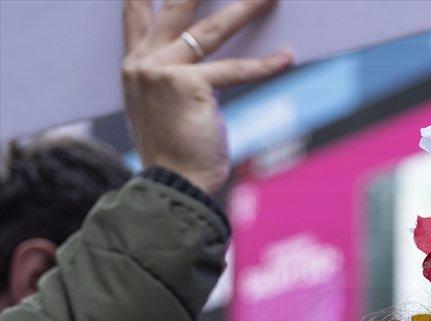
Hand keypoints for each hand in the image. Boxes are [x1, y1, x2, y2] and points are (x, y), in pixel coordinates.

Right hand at [122, 0, 292, 194]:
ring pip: (212, 30)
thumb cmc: (174, 154)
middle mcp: (142, 62)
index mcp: (133, 65)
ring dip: (245, 8)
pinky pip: (237, 70)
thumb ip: (168, 78)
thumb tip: (196, 60)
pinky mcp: (190, 85)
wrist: (173, 184)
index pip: (138, 14)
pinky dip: (267, 64)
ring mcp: (163, 71)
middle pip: (177, 8)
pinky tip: (288, 55)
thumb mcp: (161, 109)